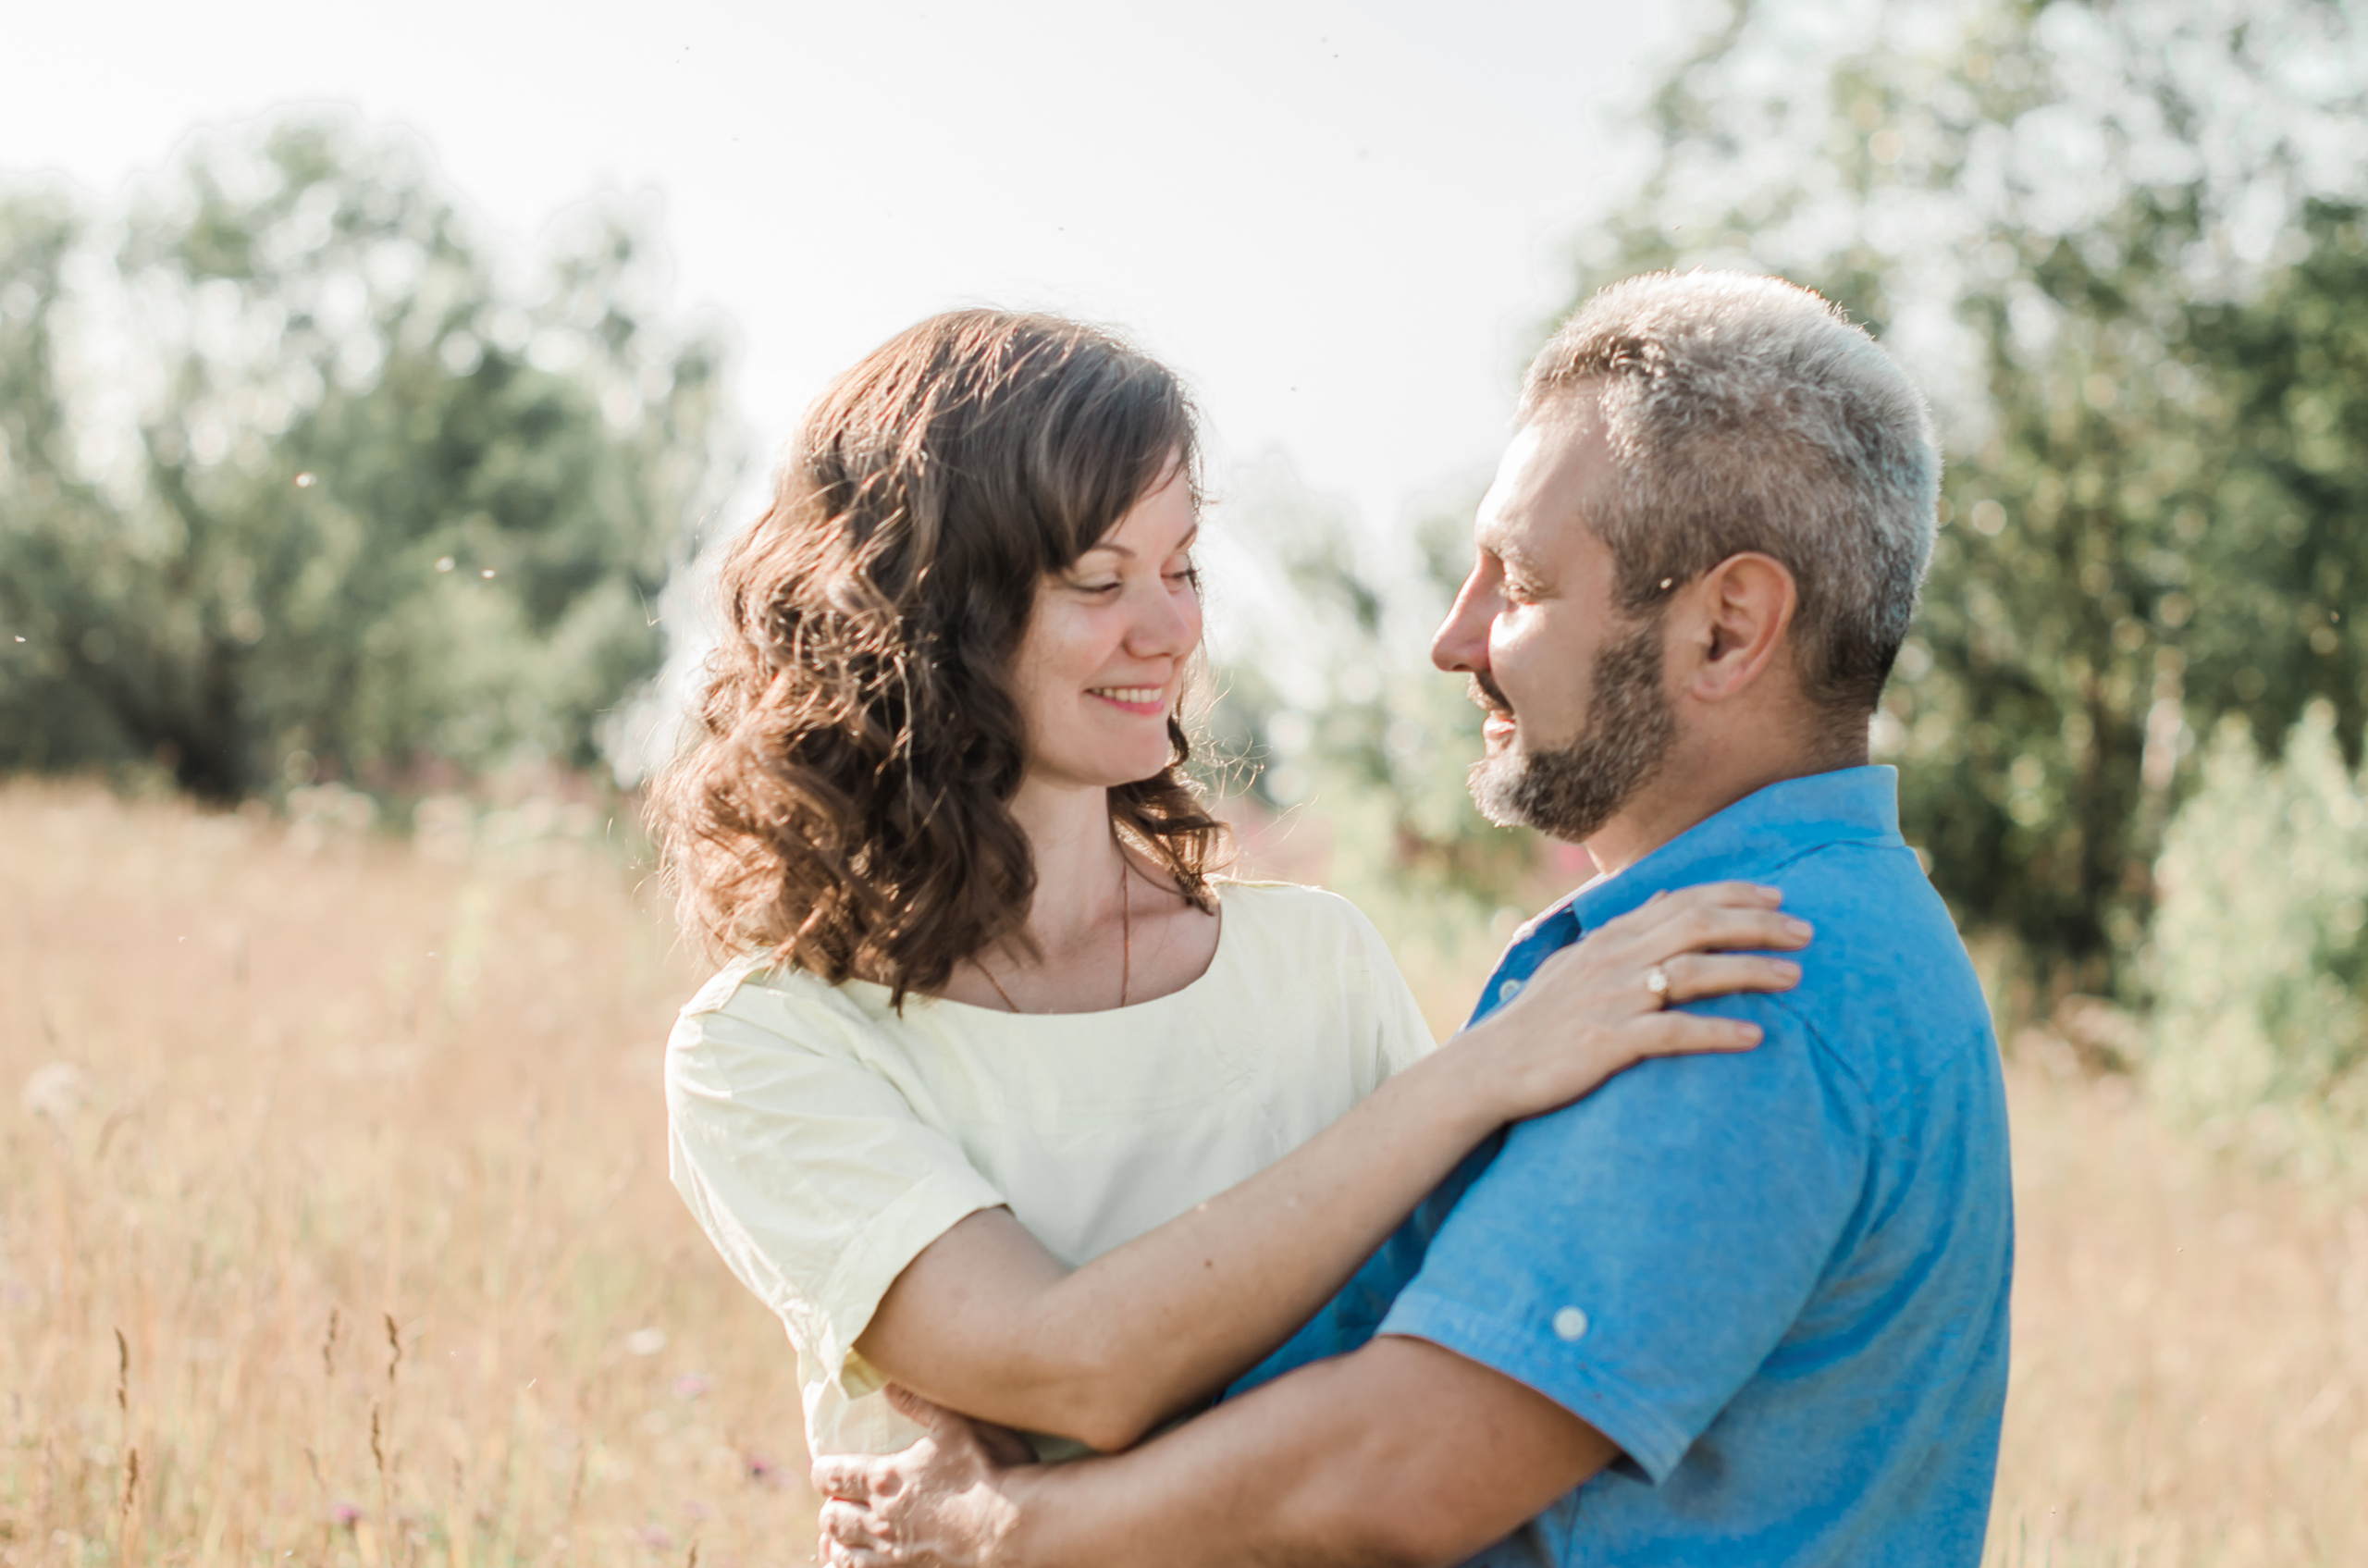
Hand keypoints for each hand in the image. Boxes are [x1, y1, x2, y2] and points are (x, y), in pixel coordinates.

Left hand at [814, 1387, 1037, 1567]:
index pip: (832, 1475)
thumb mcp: (956, 1424)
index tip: (825, 1468)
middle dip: (830, 1508)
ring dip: (836, 1541)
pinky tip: (855, 1563)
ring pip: (843, 1552)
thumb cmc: (987, 1471)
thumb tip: (887, 1383)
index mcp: (884, 1478)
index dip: (823, 1470)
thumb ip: (918, 1403)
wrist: (1012, 1527)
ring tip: (836, 1537)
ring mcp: (893, 1554)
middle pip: (832, 1517)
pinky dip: (851, 1566)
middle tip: (836, 1502)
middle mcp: (879, 1519)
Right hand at [1463, 881, 1808, 1123]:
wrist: (1488, 1067)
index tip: (1779, 898)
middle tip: (1806, 933)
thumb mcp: (1575, 961)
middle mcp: (1614, 960)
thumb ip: (1623, 930)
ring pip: (1692, 972)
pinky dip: (1717, 1032)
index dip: (1734, 895)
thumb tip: (1664, 896)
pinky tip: (1755, 1038)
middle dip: (1757, 926)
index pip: (1682, 901)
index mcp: (1609, 939)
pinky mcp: (1608, 1041)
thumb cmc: (1537, 1019)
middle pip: (1697, 926)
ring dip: (1749, 971)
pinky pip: (1673, 1032)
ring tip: (1795, 978)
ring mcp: (1611, 999)